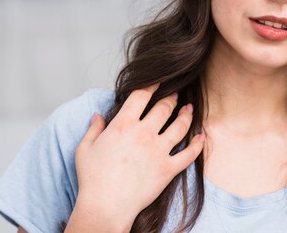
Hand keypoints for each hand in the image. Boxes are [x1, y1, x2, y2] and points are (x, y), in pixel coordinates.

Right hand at [71, 83, 204, 229]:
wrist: (105, 206)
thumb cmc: (92, 179)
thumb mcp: (85, 149)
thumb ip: (93, 129)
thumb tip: (98, 116)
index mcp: (123, 124)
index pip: (141, 95)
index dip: (151, 85)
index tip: (157, 81)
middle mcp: (144, 133)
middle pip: (164, 107)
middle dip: (171, 98)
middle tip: (174, 94)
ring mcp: (158, 150)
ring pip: (180, 126)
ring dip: (186, 115)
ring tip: (189, 109)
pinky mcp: (168, 169)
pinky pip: (189, 154)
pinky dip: (197, 145)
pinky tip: (201, 137)